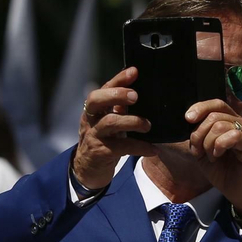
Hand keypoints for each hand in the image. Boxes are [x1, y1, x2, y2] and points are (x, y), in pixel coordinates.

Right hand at [73, 67, 156, 189]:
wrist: (88, 169)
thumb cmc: (104, 141)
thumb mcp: (109, 122)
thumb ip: (120, 107)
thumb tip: (140, 91)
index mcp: (94, 109)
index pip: (104, 88)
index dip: (118, 79)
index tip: (134, 71)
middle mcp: (90, 119)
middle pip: (96, 100)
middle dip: (117, 95)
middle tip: (136, 96)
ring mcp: (94, 136)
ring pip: (110, 122)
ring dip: (132, 121)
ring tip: (148, 125)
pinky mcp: (100, 153)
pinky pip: (121, 147)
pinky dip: (139, 147)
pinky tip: (153, 149)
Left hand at [185, 99, 241, 211]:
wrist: (238, 192)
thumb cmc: (223, 171)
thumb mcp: (203, 151)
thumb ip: (197, 136)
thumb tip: (190, 121)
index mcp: (232, 121)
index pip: (217, 104)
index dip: (201, 108)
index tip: (188, 119)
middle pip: (214, 116)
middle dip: (200, 134)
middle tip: (200, 151)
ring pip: (220, 126)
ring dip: (208, 143)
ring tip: (211, 156)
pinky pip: (233, 135)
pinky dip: (219, 146)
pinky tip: (218, 155)